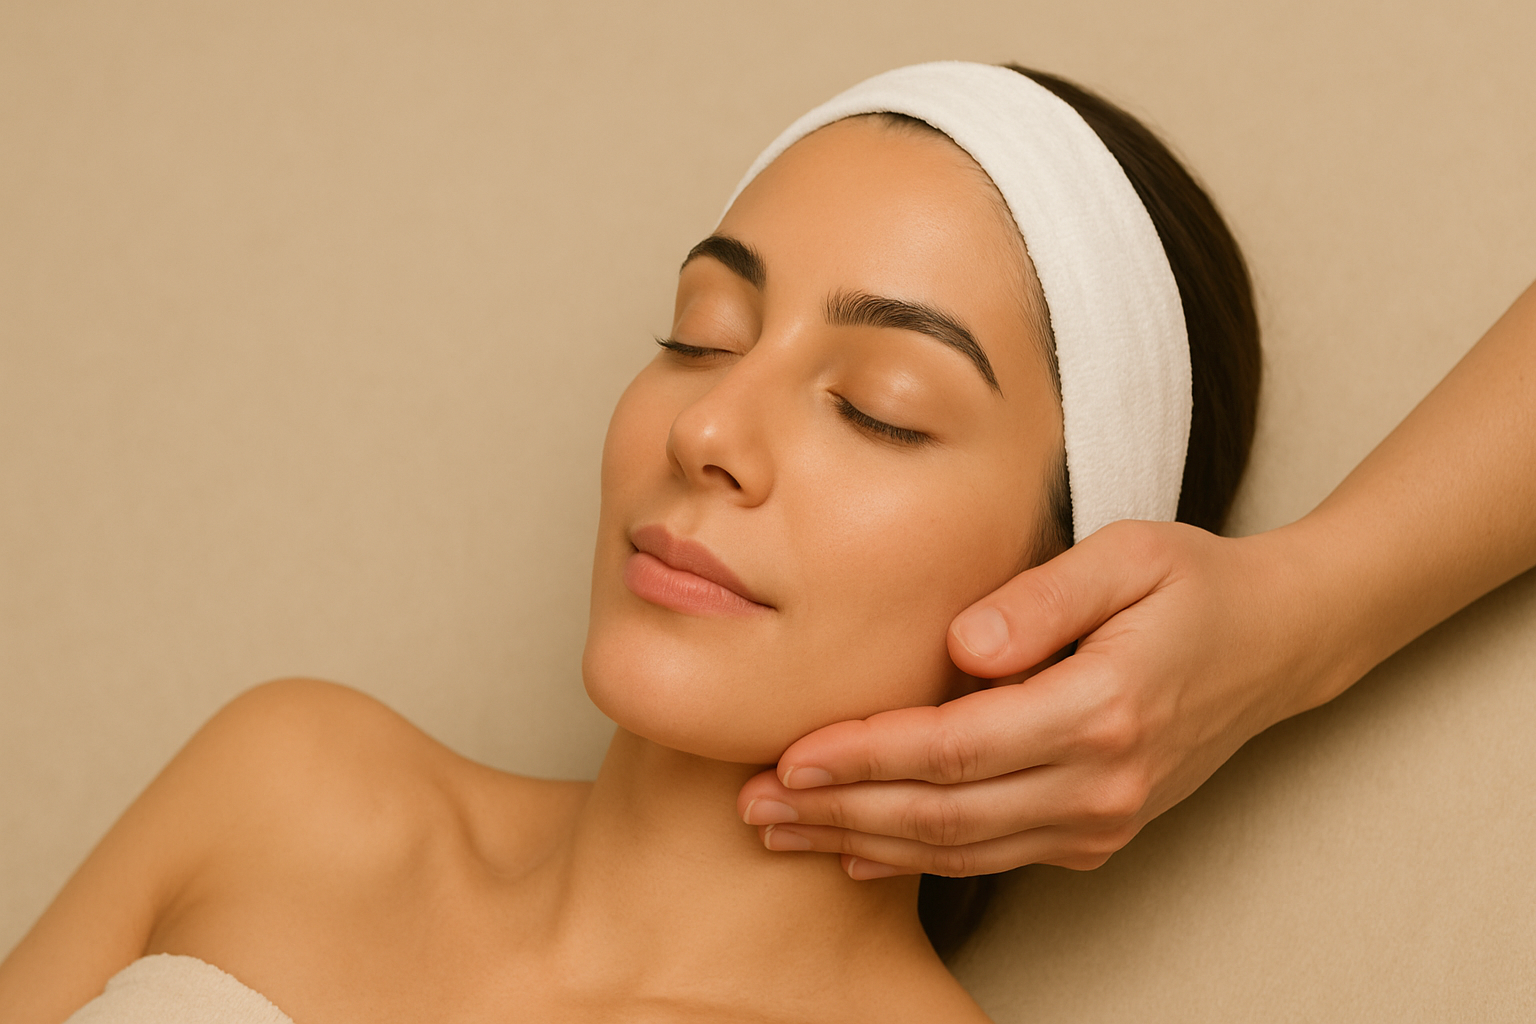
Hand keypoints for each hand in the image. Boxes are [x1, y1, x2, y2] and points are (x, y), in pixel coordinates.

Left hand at [737, 519, 1336, 878]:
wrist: (1276, 642)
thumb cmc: (1193, 585)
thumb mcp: (1128, 555)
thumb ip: (1043, 596)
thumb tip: (960, 645)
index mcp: (1103, 710)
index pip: (955, 750)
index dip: (865, 758)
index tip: (790, 757)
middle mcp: (1102, 783)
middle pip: (943, 815)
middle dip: (839, 813)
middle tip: (755, 805)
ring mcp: (1102, 819)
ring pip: (960, 850)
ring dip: (863, 842)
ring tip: (782, 830)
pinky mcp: (1098, 832)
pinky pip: (992, 858)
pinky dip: (918, 860)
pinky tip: (858, 852)